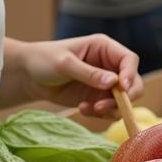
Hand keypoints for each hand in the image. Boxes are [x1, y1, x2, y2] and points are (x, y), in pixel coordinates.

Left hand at [17, 34, 142, 116]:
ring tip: (89, 108)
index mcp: (104, 48)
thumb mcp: (64, 64)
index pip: (129, 60)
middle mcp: (109, 65)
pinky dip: (100, 114)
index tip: (123, 89)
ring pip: (123, 100)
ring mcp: (105, 83)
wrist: (28, 76)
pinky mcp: (97, 97)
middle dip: (124, 98)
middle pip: (133, 82)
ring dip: (110, 108)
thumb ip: (89, 73)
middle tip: (104, 106)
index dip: (130, 74)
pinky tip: (83, 108)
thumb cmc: (44, 60)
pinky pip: (109, 110)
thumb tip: (114, 82)